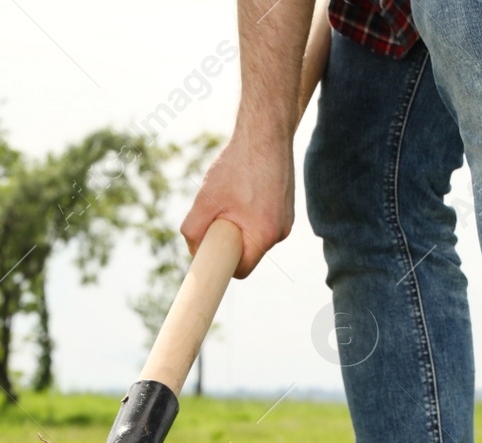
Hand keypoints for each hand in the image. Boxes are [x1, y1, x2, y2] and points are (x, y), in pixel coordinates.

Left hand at [179, 129, 294, 279]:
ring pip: (255, 236)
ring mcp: (287, 220)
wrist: (266, 132)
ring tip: (232, 197)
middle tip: (216, 218)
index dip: (222, 266)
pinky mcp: (287, 208)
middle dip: (229, 242)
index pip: (240, 270)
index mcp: (264, 235)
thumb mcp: (205, 200)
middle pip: (247, 253)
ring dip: (239, 226)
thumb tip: (194, 250)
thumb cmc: (236, 165)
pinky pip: (263, 222)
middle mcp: (281, 232)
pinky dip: (250, 214)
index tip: (209, 257)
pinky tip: (245, 191)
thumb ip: (193, 231)